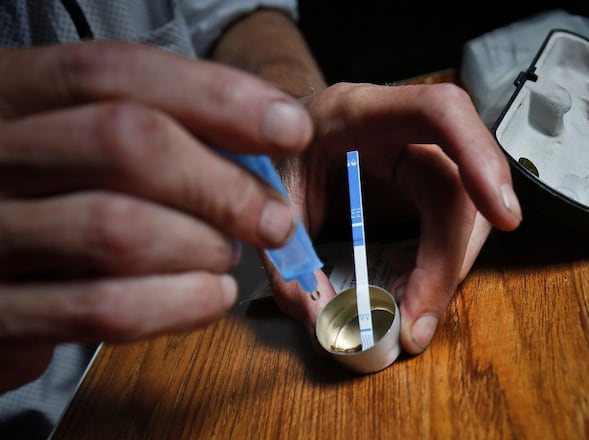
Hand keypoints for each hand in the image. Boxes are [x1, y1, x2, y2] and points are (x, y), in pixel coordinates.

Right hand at [0, 40, 312, 390]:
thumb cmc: (49, 194)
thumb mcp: (79, 138)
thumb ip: (158, 129)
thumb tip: (264, 144)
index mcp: (13, 92)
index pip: (115, 73)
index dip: (216, 97)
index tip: (289, 128)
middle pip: (126, 143)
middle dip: (224, 185)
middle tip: (271, 217)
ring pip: (120, 230)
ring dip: (203, 247)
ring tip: (225, 254)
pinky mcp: (1, 312)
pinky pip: (105, 309)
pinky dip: (180, 304)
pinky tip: (210, 294)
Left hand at [263, 82, 521, 354]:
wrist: (267, 136)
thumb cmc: (268, 151)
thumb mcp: (266, 195)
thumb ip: (286, 254)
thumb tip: (321, 321)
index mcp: (360, 111)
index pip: (441, 112)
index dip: (479, 158)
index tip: (503, 216)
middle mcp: (401, 132)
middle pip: (458, 188)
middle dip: (448, 260)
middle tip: (417, 323)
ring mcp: (416, 161)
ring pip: (465, 216)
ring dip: (446, 273)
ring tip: (413, 319)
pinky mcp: (420, 190)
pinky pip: (448, 231)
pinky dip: (435, 271)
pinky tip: (411, 297)